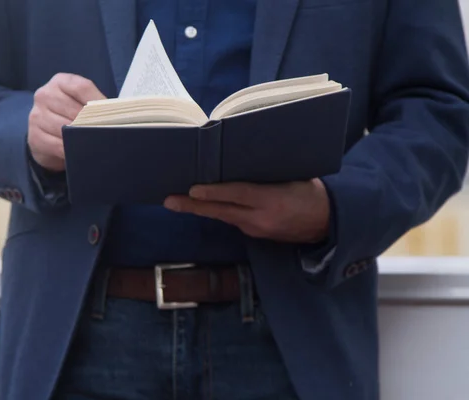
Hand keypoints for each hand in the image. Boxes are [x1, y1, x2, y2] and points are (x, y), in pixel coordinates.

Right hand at [28, 73, 104, 171]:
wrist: (46, 137)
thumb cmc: (70, 117)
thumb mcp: (81, 104)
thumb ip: (93, 105)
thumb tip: (114, 116)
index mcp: (60, 82)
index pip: (81, 87)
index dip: (98, 102)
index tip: (112, 115)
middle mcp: (45, 95)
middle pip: (74, 110)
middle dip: (91, 124)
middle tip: (104, 133)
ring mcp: (36, 115)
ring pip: (65, 129)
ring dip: (80, 138)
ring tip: (91, 142)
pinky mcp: (34, 136)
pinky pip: (57, 145)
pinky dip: (70, 150)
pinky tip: (78, 151)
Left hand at [164, 179, 330, 243]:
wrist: (329, 224)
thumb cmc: (313, 193)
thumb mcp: (294, 177)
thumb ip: (267, 174)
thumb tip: (240, 162)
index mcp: (272, 201)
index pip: (237, 195)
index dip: (213, 192)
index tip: (192, 189)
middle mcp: (261, 219)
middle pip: (221, 211)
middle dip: (193, 206)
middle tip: (169, 201)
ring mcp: (257, 230)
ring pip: (224, 217)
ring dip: (202, 208)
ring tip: (179, 201)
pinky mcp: (256, 235)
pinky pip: (233, 220)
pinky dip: (219, 211)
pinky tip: (206, 205)